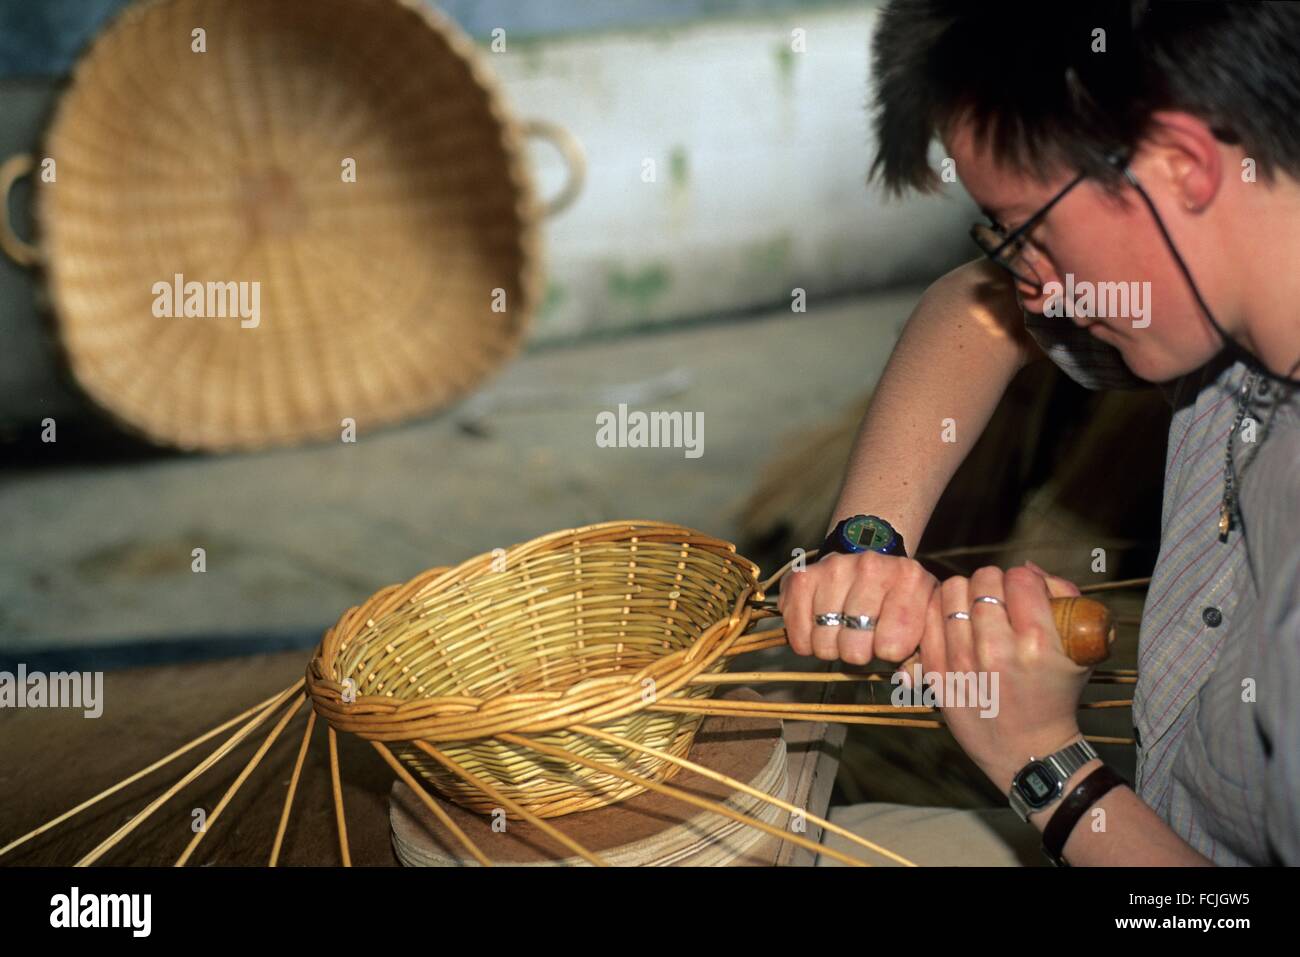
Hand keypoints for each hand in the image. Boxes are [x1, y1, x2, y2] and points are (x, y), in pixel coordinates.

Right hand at [778, 550, 937, 664]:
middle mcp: (871, 567)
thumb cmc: (900, 601)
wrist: (873, 565)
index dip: (889, 654)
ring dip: (831, 647)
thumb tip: (906, 680)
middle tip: (863, 640)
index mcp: (910, 579)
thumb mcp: (926, 621)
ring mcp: (834, 569)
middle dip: (858, 653)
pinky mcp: (803, 576)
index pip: (893, 646)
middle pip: (854, 648)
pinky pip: (798, 632)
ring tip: (843, 632)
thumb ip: (928, 656)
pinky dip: (806, 641)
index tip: (889, 641)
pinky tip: (821, 627)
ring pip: (824, 642)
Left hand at [912, 562, 1090, 791]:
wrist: (1028, 750)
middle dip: (994, 583)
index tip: (1025, 594)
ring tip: (975, 608)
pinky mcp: (937, 673)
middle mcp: (997, 651)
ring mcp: (962, 662)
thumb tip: (1027, 568)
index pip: (1020, 579)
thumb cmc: (1056, 694)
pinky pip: (928, 618)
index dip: (1024, 581)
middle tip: (999, 600)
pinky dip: (939, 612)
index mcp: (1038, 643)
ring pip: (952, 592)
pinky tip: (954, 621)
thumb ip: (1065, 598)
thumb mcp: (1081, 650)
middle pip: (983, 580)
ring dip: (965, 594)